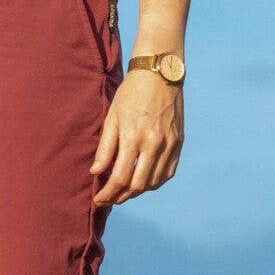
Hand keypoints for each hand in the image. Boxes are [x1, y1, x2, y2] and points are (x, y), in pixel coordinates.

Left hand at [92, 69, 183, 205]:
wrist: (159, 74)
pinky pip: (168, 173)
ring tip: (124, 191)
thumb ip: (105, 148)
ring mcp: (169, 144)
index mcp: (133, 137)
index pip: (120, 178)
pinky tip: (144, 181)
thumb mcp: (112, 117)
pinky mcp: (178, 143)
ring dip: (137, 191)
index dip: (108, 193)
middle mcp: (154, 144)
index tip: (99, 200)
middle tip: (110, 199)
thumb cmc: (131, 94)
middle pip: (137, 185)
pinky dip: (155, 182)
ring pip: (153, 182)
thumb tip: (96, 172)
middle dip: (121, 197)